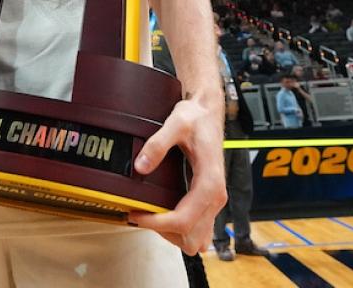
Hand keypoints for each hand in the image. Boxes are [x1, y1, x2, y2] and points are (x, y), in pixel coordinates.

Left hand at [126, 93, 226, 254]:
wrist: (208, 113)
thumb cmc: (197, 118)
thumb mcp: (175, 124)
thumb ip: (157, 144)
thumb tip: (141, 166)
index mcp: (210, 182)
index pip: (183, 220)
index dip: (156, 224)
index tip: (136, 215)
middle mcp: (216, 196)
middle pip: (191, 237)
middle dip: (165, 232)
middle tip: (144, 216)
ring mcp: (214, 200)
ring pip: (196, 239)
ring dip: (173, 234)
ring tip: (151, 216)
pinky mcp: (209, 200)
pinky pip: (198, 229)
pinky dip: (180, 229)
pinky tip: (163, 215)